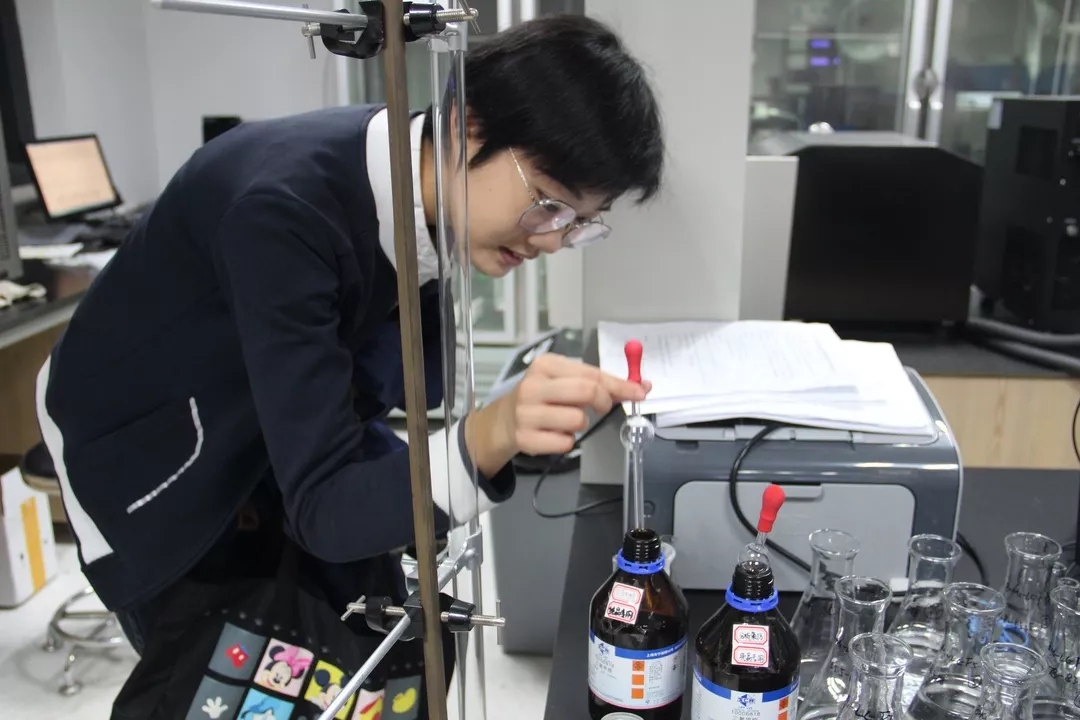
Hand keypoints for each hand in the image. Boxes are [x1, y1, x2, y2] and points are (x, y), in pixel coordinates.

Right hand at [465, 354, 650, 475]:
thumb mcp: (564, 380)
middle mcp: (533, 386)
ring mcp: (527, 413)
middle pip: (586, 392)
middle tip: (603, 407)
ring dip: (581, 424)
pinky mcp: (525, 438)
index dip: (620, 385)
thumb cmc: (542, 397)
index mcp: (545, 365)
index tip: (640, 392)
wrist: (504, 421)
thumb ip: (599, 382)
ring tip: (566, 420)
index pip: (592, 374)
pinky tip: (554, 434)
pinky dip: (567, 441)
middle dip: (604, 402)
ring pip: (578, 421)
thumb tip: (641, 386)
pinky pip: (565, 443)